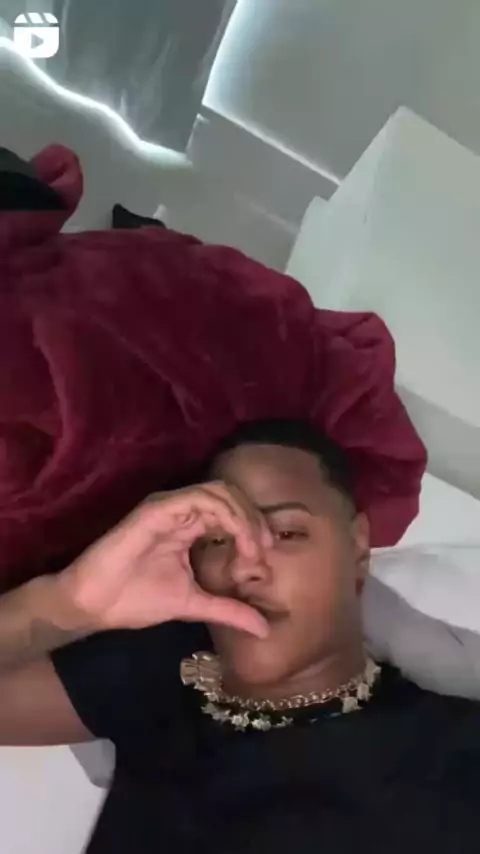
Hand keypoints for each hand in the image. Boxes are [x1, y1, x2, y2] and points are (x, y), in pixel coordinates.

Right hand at [57, 483, 271, 637]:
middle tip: (265, 549)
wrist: (96, 605)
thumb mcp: (194, 604)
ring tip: (253, 547)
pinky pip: (200, 499)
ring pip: (219, 493)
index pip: (231, 512)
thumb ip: (228, 610)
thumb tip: (265, 630)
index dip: (253, 529)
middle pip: (230, 496)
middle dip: (254, 519)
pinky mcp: (157, 509)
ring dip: (243, 517)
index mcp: (190, 526)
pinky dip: (226, 515)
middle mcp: (182, 511)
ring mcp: (170, 507)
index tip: (264, 560)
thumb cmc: (136, 599)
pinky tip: (236, 540)